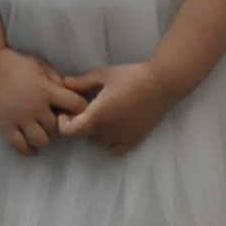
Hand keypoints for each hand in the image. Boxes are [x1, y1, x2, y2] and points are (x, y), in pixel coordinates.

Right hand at [0, 46, 84, 156]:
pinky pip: (19, 146)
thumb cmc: (16, 63)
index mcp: (47, 90)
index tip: (76, 109)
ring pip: (42, 141)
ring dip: (46, 139)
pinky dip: (28, 151)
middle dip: (61, 126)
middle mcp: (36, 107)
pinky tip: (32, 148)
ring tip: (43, 133)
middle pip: (58, 127)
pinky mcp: (5, 125)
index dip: (80, 108)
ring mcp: (20, 118)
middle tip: (57, 123)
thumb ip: (56, 80)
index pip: (76, 105)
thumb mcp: (41, 65)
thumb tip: (70, 94)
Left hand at [59, 62, 184, 154]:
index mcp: (97, 115)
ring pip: (98, 142)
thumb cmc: (132, 76)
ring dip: (95, 132)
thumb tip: (63, 83)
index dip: (64, 124)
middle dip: (80, 124)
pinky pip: (114, 149)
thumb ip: (82, 83)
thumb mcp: (104, 75)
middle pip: (83, 136)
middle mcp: (107, 131)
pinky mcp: (134, 140)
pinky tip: (115, 127)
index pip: (70, 132)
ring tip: (102, 115)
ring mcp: (122, 138)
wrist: (163, 84)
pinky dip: (110, 142)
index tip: (67, 112)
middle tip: (85, 109)